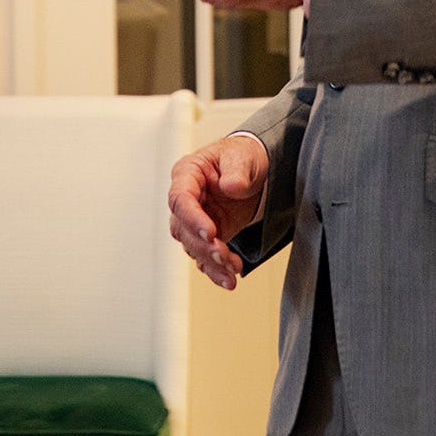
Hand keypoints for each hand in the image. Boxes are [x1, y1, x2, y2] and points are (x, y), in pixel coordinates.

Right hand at [167, 134, 269, 290]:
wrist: (254, 170)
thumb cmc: (242, 156)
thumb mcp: (243, 156)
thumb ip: (237, 170)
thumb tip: (230, 186)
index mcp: (188, 174)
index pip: (180, 199)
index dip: (192, 218)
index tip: (210, 231)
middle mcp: (187, 200)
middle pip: (183, 229)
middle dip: (203, 246)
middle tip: (223, 255)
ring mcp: (196, 220)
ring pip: (193, 248)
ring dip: (212, 263)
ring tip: (232, 271)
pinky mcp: (208, 236)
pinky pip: (205, 258)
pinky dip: (216, 271)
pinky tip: (229, 279)